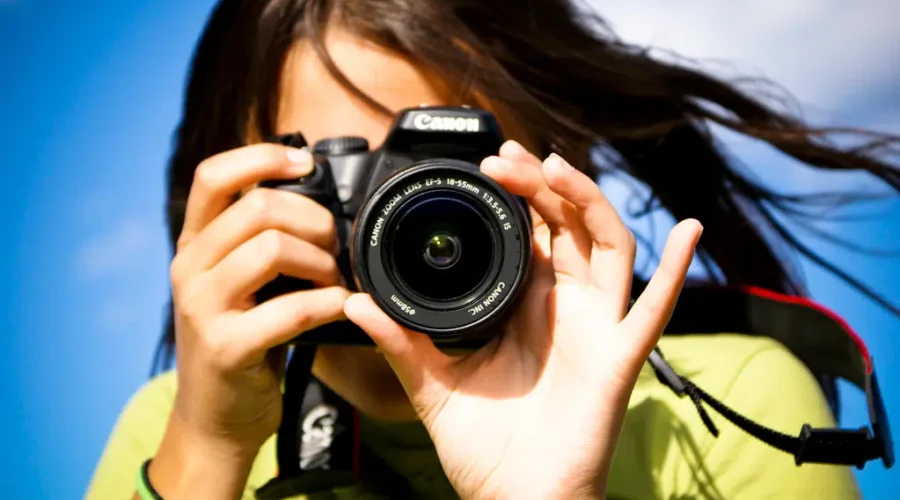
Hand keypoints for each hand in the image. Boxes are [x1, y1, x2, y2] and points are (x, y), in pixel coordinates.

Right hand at [152, 144, 349, 497]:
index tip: (306, 164)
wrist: (215, 419)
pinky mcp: (226, 347)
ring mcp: (203, 308)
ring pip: (274, 248)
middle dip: (314, 220)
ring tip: (334, 280)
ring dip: (322, 261)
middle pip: (258, 206)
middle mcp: (189, 269)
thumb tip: (316, 198)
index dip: (262, 157)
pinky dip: (329, 303)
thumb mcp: (238, 284)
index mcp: (193, 246)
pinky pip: (292, 309)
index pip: (213, 176)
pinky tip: (340, 307)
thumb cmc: (241, 341)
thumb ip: (258, 242)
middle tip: (334, 247)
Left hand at [344, 141, 702, 499]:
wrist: (512, 499)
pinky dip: (677, 271)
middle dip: (543, 185)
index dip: (520, 194)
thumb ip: (399, 343)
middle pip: (567, 226)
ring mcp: (595, 329)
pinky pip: (653, 311)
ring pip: (606, 247)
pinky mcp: (617, 360)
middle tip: (508, 157)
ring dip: (587, 203)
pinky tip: (691, 231)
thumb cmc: (482, 447)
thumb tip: (354, 304)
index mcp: (527, 307)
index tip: (491, 163)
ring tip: (555, 168)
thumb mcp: (432, 384)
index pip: (532, 233)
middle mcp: (566, 309)